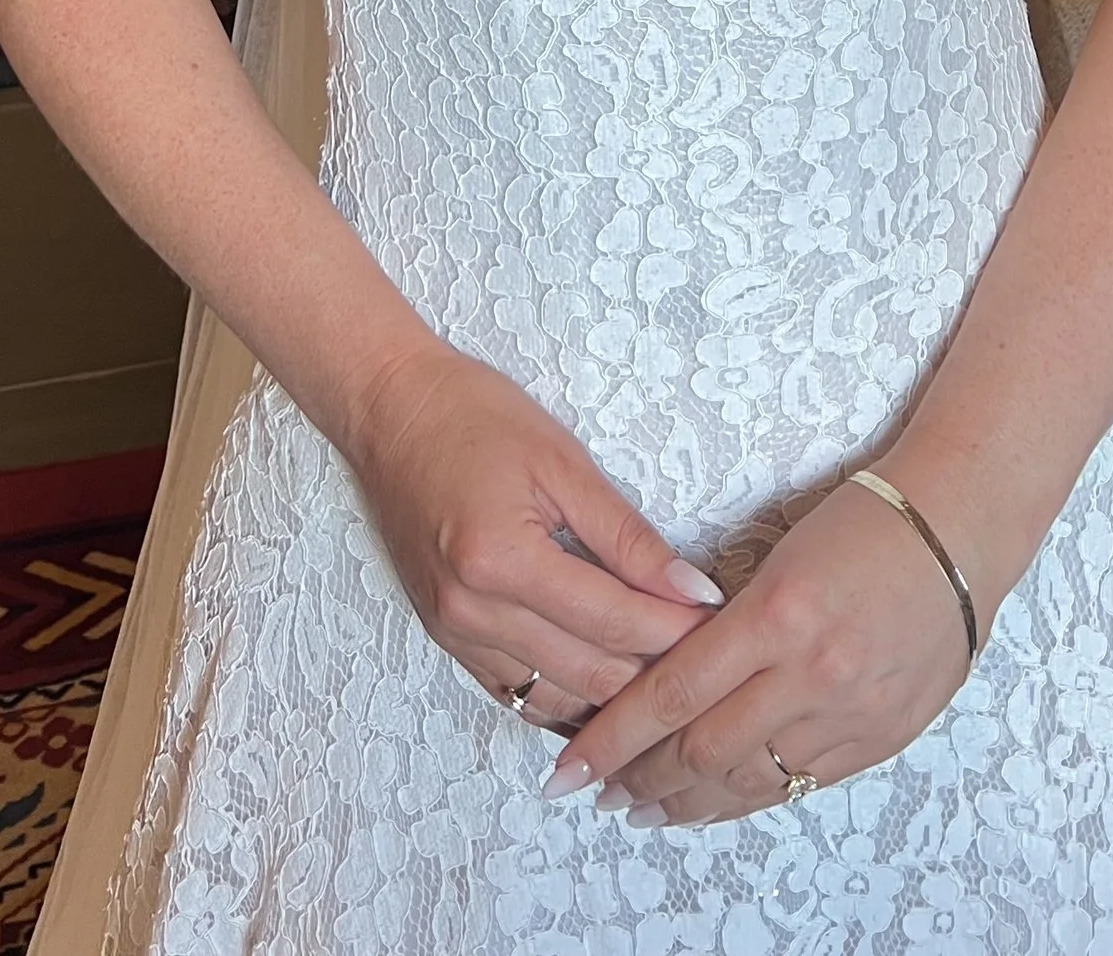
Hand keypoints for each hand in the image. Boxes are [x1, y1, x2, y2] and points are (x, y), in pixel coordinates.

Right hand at [344, 339, 722, 729]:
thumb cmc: (473, 416)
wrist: (390, 411)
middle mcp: (472, 612)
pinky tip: (605, 687)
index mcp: (502, 561)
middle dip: (655, 673)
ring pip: (555, 701)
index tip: (722, 626)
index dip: (676, 629)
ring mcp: (454, 634)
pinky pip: (519, 694)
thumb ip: (628, 535)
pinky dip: (568, 697)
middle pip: (589, 674)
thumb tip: (692, 590)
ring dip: (613, 697)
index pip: (613, 622)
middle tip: (707, 658)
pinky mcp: (447, 639)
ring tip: (666, 677)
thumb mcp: (562, 461)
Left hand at [541, 473, 977, 822]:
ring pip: (749, 780)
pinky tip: (715, 803)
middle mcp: (812, 671)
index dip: (613, 737)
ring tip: (645, 807)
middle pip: (702, 749)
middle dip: (640, 777)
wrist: (958, 529)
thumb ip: (729, 624)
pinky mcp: (880, 737)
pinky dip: (748, 798)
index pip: (672, 691)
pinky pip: (799, 785)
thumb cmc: (863, 522)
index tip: (570, 766)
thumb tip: (668, 680)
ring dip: (687, 802)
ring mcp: (850, 711)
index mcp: (777, 612)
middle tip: (599, 788)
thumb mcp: (780, 556)